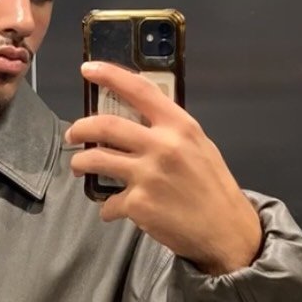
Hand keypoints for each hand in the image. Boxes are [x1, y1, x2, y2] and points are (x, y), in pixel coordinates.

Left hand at [65, 62, 261, 274]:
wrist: (228, 232)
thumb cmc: (213, 187)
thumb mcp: (198, 146)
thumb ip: (169, 130)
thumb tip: (136, 116)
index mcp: (180, 126)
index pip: (140, 90)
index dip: (110, 75)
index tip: (88, 69)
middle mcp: (162, 146)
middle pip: (105, 125)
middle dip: (80, 128)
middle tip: (73, 133)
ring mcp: (148, 175)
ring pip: (96, 159)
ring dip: (80, 163)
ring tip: (79, 167)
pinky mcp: (138, 203)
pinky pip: (109, 201)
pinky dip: (107, 207)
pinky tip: (112, 209)